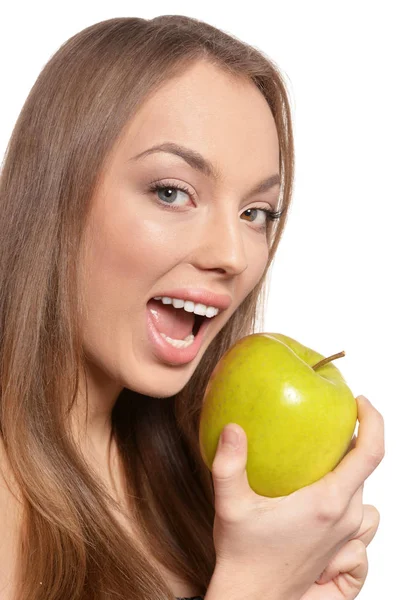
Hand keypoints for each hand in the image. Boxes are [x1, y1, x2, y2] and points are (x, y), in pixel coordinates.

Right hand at [208, 395, 384, 599]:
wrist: (254, 598)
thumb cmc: (244, 555)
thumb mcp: (231, 506)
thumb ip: (229, 465)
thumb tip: (233, 429)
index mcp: (327, 503)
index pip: (370, 454)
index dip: (374, 421)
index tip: (360, 402)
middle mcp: (345, 518)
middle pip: (365, 468)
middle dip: (353, 441)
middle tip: (324, 425)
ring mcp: (346, 535)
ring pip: (365, 492)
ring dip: (352, 473)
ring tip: (325, 462)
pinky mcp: (341, 547)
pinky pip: (361, 517)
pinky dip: (352, 501)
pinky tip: (326, 498)